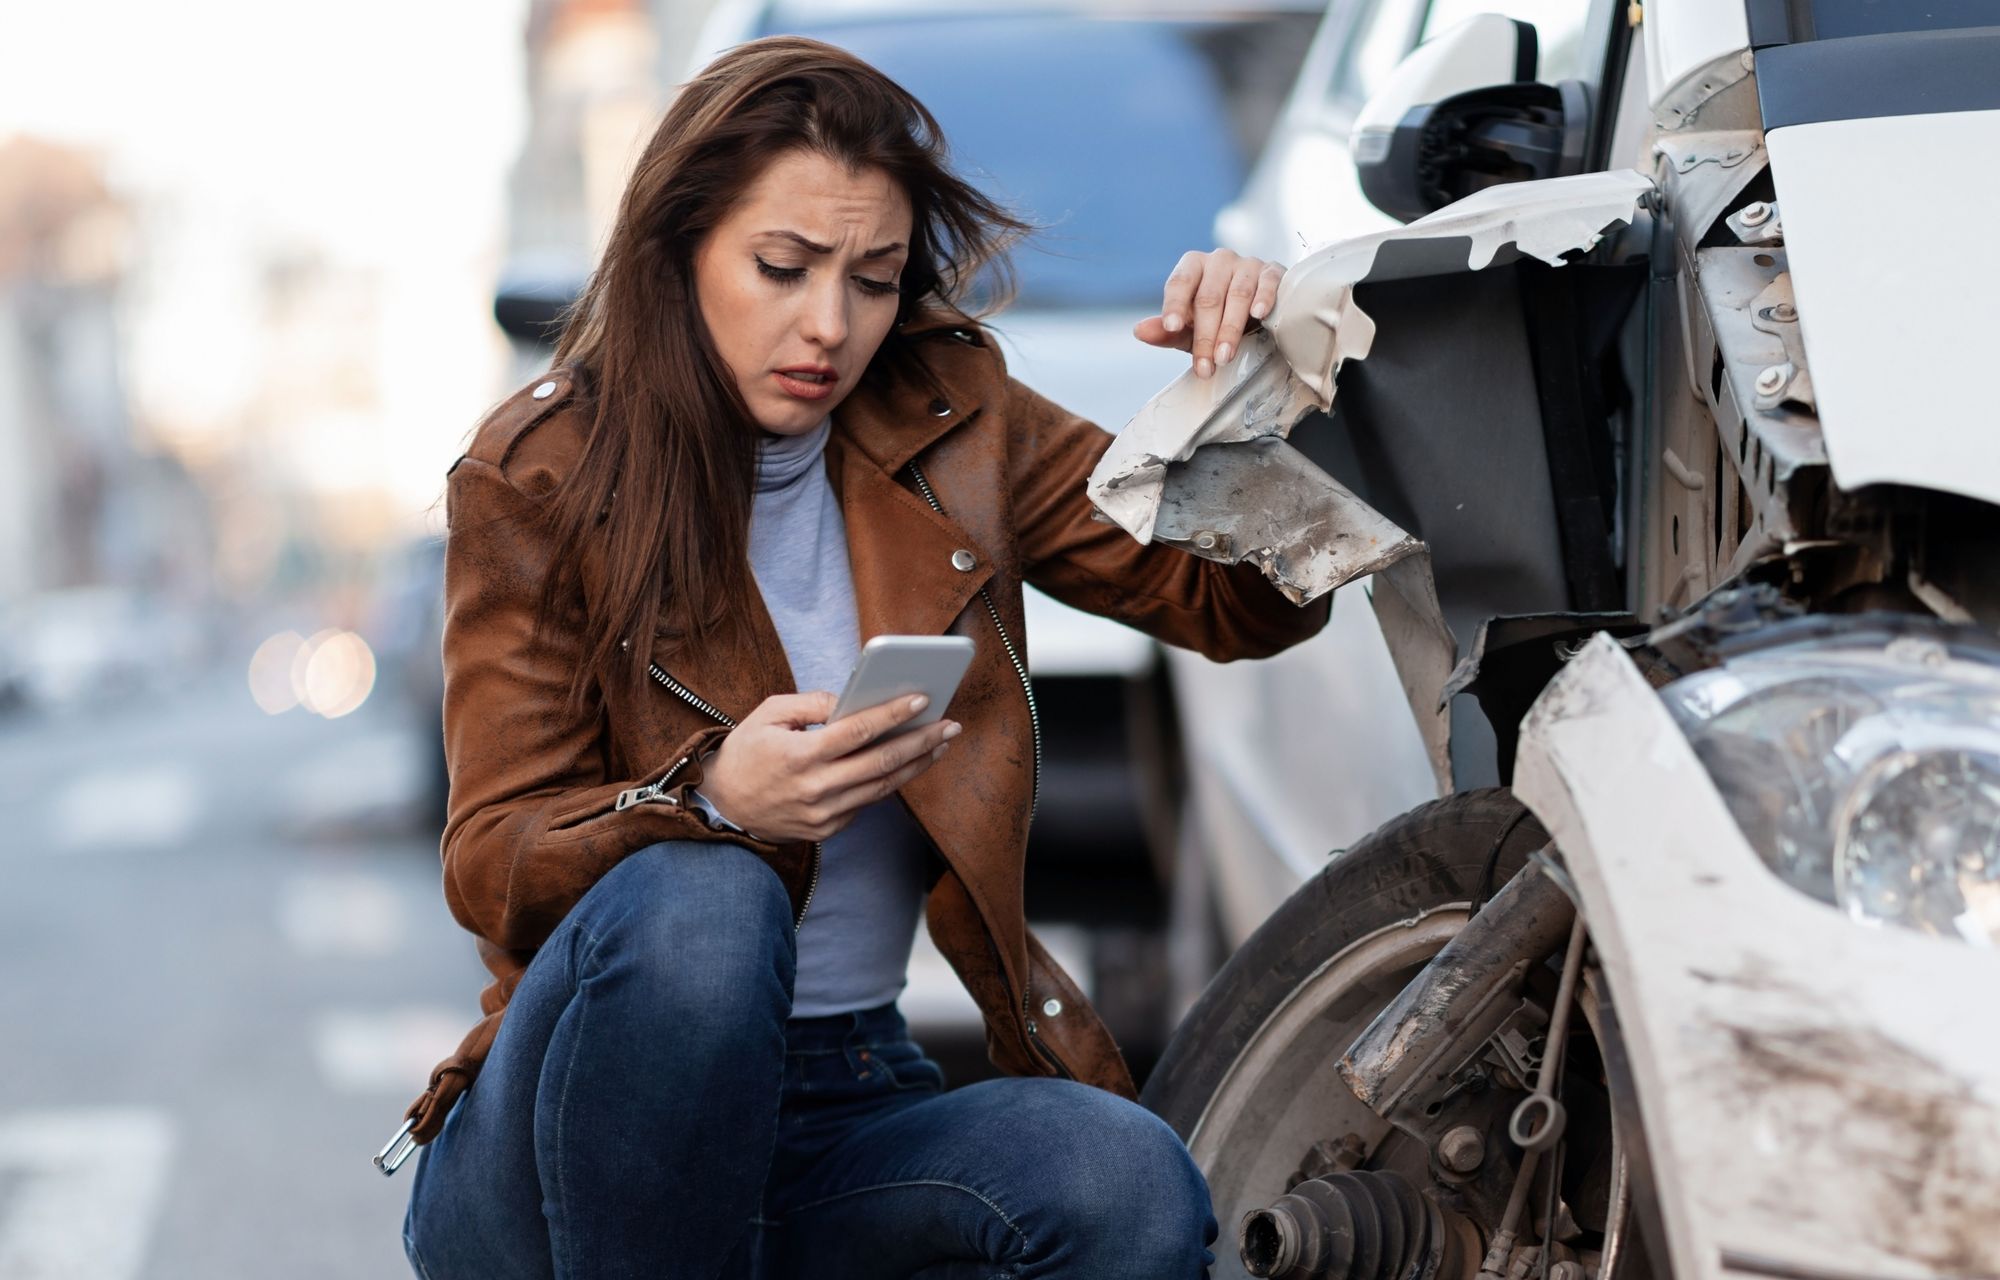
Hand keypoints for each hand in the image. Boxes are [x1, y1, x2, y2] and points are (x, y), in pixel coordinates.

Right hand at [695, 691, 959, 842]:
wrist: (723, 806)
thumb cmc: (747, 751)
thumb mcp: (769, 714)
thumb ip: (813, 704)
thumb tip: (854, 701)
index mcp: (799, 756)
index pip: (856, 732)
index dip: (892, 715)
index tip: (922, 700)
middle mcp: (815, 789)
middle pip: (881, 763)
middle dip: (921, 742)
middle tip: (951, 725)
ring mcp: (824, 814)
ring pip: (882, 787)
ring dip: (916, 764)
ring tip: (940, 743)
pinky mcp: (828, 829)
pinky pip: (866, 802)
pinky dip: (890, 781)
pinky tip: (909, 763)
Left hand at [1132, 249, 1284, 378]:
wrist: (1257, 316)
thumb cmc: (1217, 320)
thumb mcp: (1189, 330)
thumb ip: (1166, 332)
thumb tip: (1139, 331)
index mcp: (1193, 267)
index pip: (1179, 283)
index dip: (1175, 305)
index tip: (1171, 327)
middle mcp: (1219, 260)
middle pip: (1208, 297)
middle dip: (1205, 335)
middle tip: (1205, 366)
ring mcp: (1247, 264)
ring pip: (1237, 294)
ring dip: (1231, 328)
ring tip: (1225, 356)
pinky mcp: (1272, 272)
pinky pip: (1268, 282)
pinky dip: (1264, 298)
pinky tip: (1258, 315)